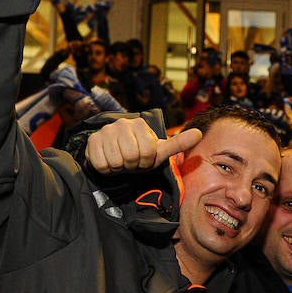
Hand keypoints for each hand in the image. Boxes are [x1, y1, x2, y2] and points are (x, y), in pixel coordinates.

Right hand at [87, 120, 201, 172]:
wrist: (115, 157)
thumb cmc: (140, 154)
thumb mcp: (160, 151)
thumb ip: (179, 143)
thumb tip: (200, 134)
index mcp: (140, 124)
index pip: (148, 152)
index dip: (146, 161)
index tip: (143, 159)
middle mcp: (122, 123)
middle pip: (132, 156)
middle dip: (133, 165)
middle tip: (131, 162)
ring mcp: (105, 131)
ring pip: (116, 161)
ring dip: (120, 167)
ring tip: (120, 161)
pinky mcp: (92, 141)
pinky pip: (102, 164)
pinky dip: (106, 169)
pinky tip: (109, 162)